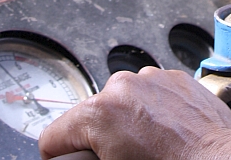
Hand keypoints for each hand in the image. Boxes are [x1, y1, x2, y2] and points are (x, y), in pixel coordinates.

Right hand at [37, 66, 230, 159]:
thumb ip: (90, 158)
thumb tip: (80, 156)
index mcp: (101, 113)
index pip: (53, 137)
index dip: (59, 157)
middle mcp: (123, 86)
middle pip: (91, 116)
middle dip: (99, 140)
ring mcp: (152, 78)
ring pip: (123, 102)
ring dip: (128, 124)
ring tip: (150, 150)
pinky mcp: (177, 79)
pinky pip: (152, 94)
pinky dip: (154, 112)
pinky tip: (168, 137)